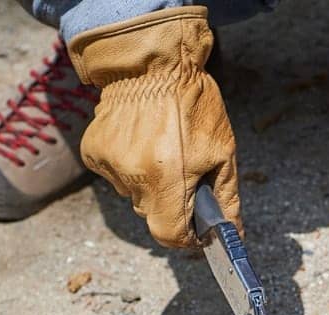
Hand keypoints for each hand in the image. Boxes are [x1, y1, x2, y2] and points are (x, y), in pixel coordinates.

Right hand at [68, 7, 240, 247]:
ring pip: (135, 194)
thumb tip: (233, 234)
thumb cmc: (194, 106)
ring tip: (162, 148)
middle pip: (153, 215)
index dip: (186, 237)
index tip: (196, 229)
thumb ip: (227, 199)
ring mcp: (110, 164)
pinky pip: (116, 175)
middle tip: (184, 172)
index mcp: (167, 178)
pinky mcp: (94, 152)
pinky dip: (130, 165)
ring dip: (151, 182)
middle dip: (171, 203)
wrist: (151, 63)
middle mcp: (133, 176)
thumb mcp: (223, 152)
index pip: (170, 235)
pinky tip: (141, 140)